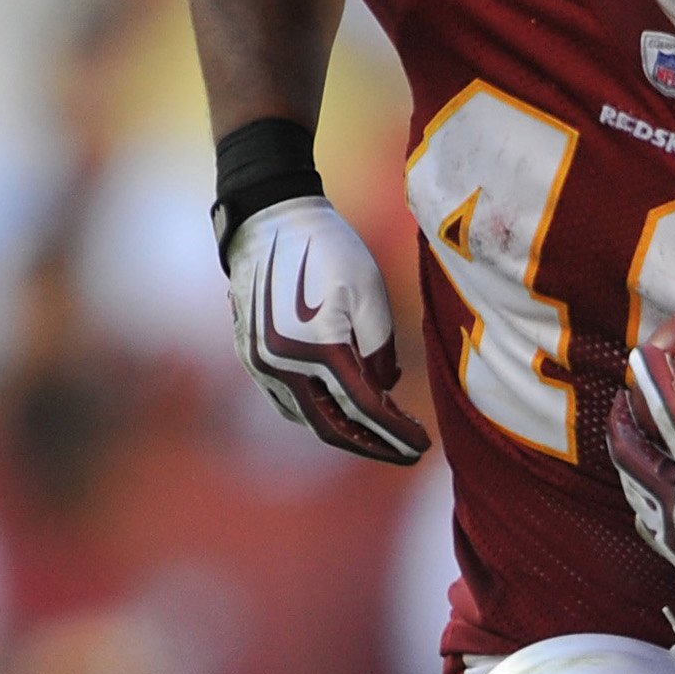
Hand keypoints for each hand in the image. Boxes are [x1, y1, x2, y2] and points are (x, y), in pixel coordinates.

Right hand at [225, 196, 428, 463]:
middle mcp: (281, 364)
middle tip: (406, 454)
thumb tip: (382, 391)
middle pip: (331, 427)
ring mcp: (260, 364)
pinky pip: (287, 401)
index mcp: (315, 347)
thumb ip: (379, 349)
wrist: (269, 220)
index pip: (364, 408)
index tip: (423, 445)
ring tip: (381, 436)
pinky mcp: (251, 356)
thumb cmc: (327, 248)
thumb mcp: (370, 292)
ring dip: (346, 432)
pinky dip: (318, 414)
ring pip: (307, 418)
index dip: (396, 432)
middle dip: (373, 445)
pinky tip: (342, 413)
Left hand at [610, 350, 674, 639]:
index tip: (642, 353)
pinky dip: (639, 497)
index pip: (670, 416)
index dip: (654, 380)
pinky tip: (646, 490)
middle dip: (621, 419)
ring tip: (631, 435)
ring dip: (625, 457)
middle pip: (629, 453)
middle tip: (625, 395)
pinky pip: (645, 520)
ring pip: (630, 487)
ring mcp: (674, 536)